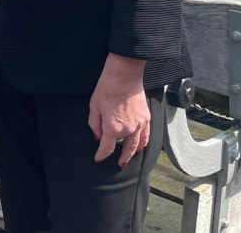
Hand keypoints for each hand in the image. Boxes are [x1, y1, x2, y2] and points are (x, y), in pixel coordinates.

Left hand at [88, 53, 148, 167]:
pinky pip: (147, 135)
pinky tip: (142, 145)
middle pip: (126, 150)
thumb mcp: (94, 106)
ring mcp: (140, 125)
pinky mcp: (147, 117)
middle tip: (120, 165)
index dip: (101, 155)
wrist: (124, 75)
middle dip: (122, 158)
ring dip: (134, 153)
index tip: (98, 159)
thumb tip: (97, 136)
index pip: (107, 148)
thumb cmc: (107, 88)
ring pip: (138, 145)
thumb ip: (94, 124)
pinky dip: (144, 143)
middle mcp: (129, 130)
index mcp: (113, 129)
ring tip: (131, 157)